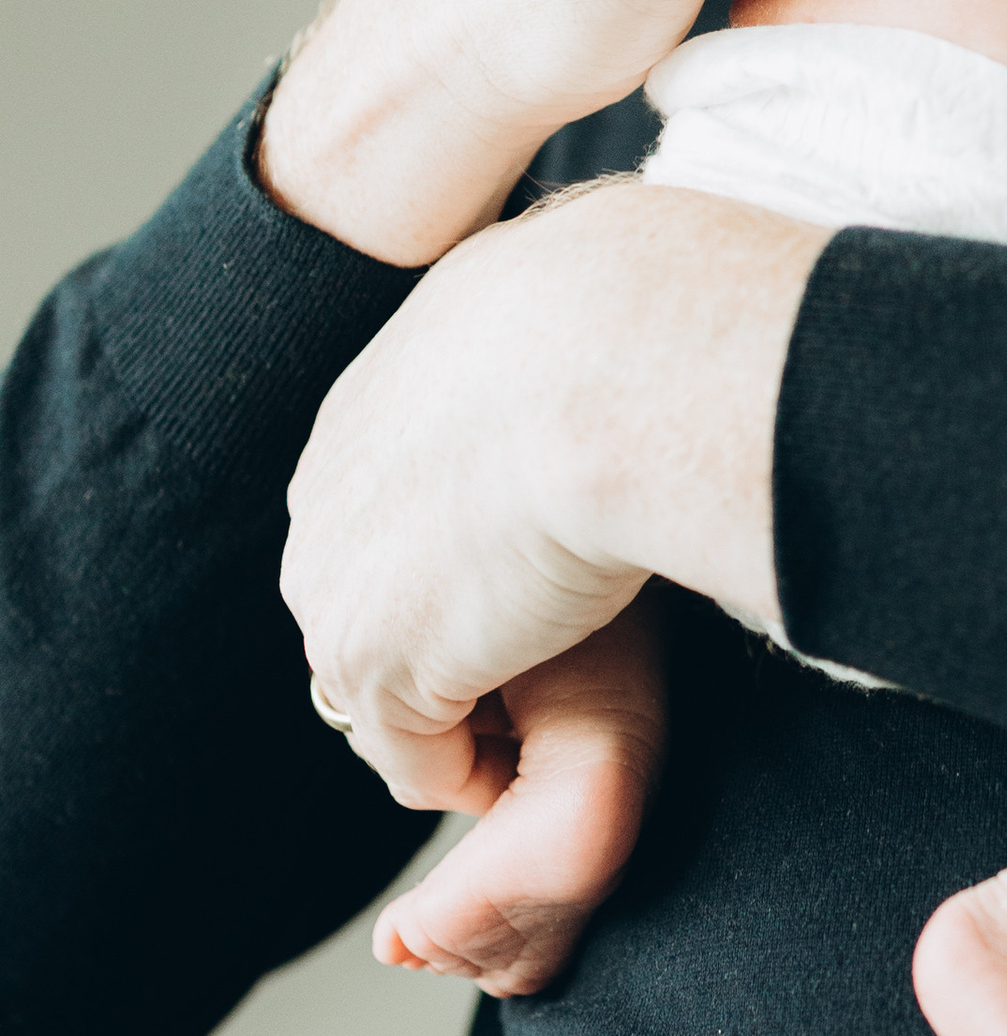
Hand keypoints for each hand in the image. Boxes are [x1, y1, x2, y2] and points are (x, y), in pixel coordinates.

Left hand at [282, 179, 824, 810]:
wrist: (618, 354)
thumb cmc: (642, 302)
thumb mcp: (583, 281)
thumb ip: (568, 316)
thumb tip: (645, 267)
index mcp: (383, 388)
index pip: (396, 497)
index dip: (466, 548)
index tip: (548, 566)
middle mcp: (332, 482)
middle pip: (370, 594)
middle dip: (451, 633)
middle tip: (565, 643)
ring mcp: (337, 581)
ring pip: (388, 687)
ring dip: (469, 704)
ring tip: (573, 686)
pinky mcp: (373, 668)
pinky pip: (421, 763)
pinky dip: (483, 768)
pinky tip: (558, 725)